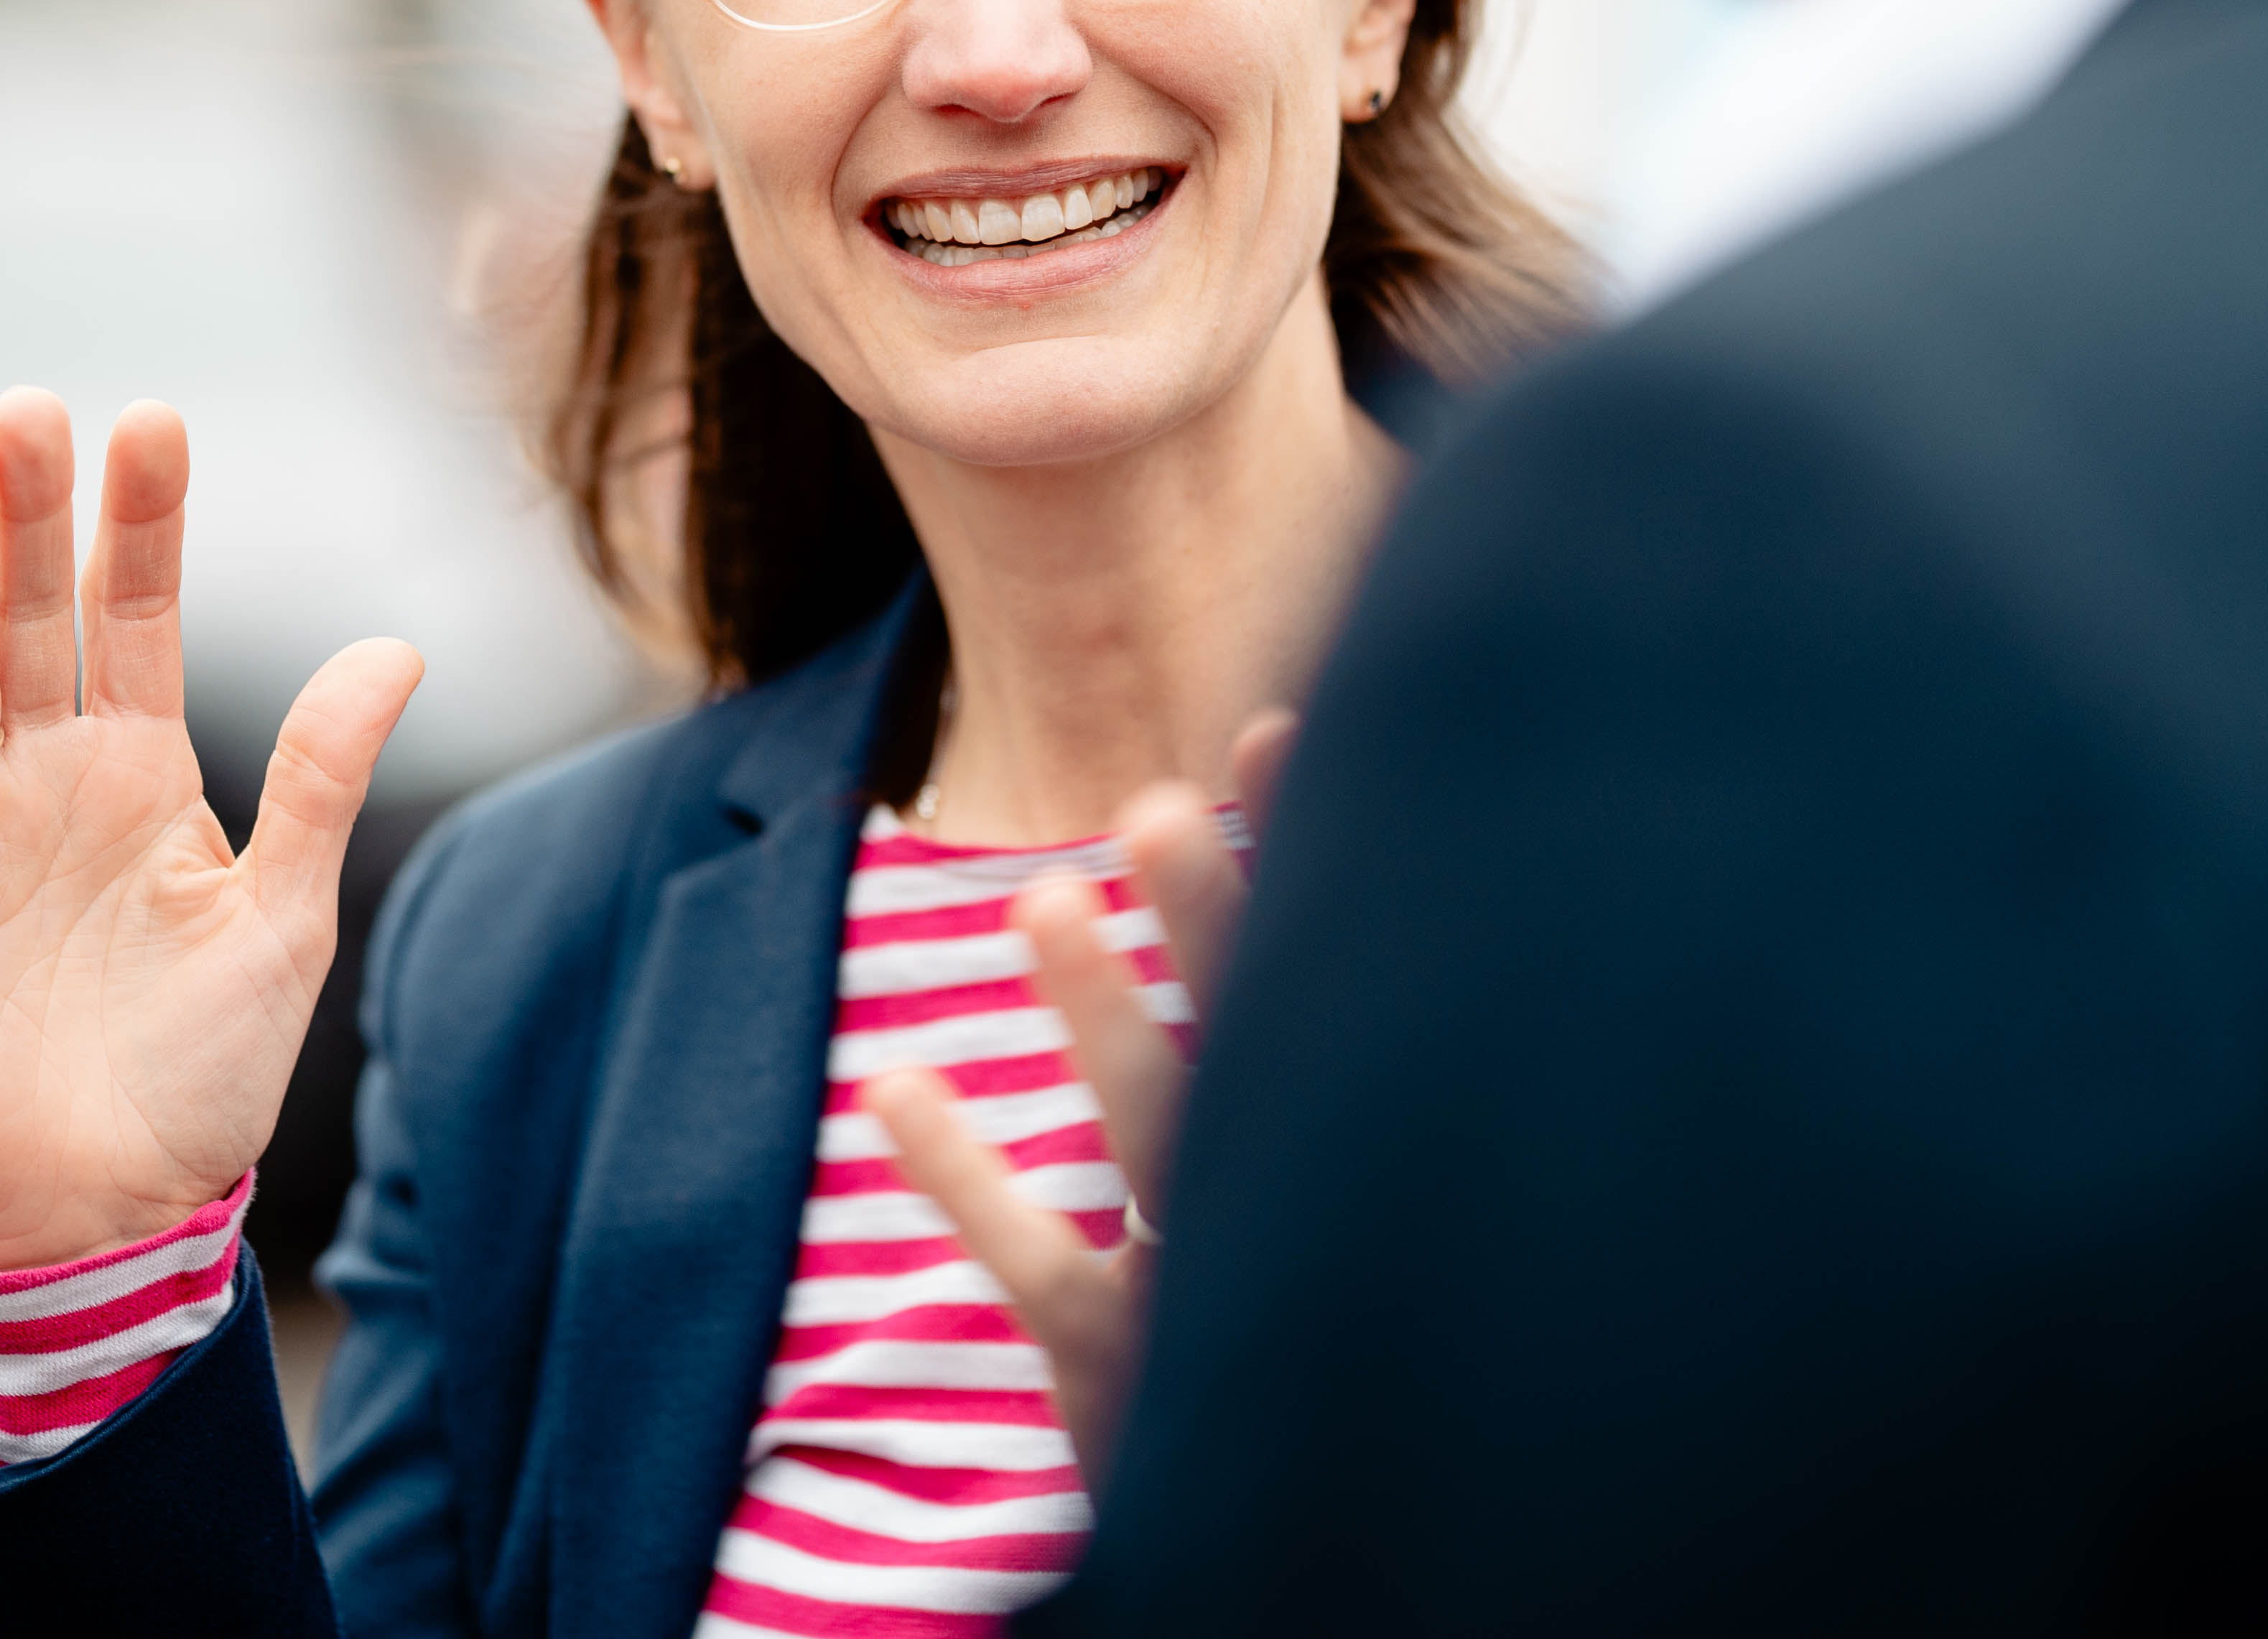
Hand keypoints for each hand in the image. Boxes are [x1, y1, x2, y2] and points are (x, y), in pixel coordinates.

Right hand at [0, 390, 422, 1273]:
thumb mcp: (286, 919)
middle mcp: (50, 781)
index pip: (137, 616)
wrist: (114, 1215)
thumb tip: (400, 649)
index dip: (141, 524)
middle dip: (30, 515)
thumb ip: (321, 779)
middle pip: (30, 619)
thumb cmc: (204, 1076)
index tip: (150, 421)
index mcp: (145, 772)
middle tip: (29, 408)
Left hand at [856, 709, 1295, 1494]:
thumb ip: (1347, 1062)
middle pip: (1265, 1038)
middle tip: (1156, 804)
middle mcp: (1309, 1209)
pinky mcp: (1133, 1389)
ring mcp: (1219, 1298)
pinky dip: (968, 1178)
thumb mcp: (1353, 1194)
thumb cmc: (1343, 1336)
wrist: (1342, 1541)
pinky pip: (1046, 1272)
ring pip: (1163, 1139)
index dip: (1306, 851)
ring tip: (1036, 903)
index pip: (1348, 975)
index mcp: (1371, 1149)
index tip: (1275, 726)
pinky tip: (895, 1089)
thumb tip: (1330, 877)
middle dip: (1215, 917)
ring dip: (1101, 1016)